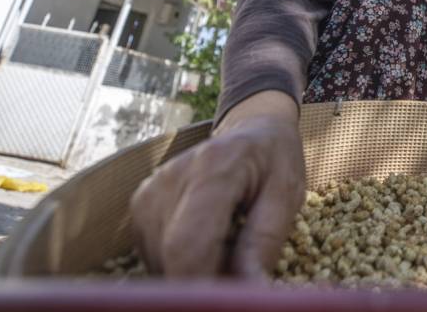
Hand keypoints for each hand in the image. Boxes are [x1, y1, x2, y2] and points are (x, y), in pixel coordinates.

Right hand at [130, 90, 304, 277]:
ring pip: (161, 262)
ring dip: (196, 270)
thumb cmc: (275, 161)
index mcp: (212, 168)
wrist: (252, 131)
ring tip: (229, 248)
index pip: (188, 245)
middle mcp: (169, 178)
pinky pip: (156, 255)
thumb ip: (264, 243)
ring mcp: (148, 192)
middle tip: (239, 273)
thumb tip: (248, 292)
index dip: (204, 285)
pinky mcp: (139, 206)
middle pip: (172, 258)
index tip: (228, 298)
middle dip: (205, 280)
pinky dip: (183, 261)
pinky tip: (209, 242)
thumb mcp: (287, 196)